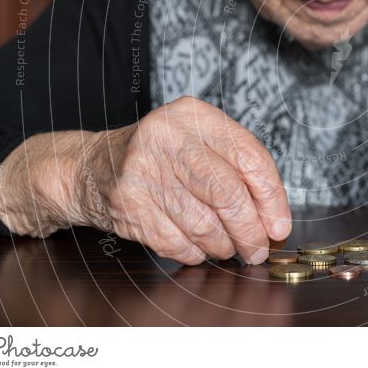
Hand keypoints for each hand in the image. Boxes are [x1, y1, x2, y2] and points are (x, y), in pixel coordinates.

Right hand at [0, 96, 290, 264]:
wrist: (87, 166)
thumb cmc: (156, 157)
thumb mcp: (195, 142)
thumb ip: (235, 168)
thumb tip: (274, 218)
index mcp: (193, 114)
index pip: (249, 156)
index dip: (272, 197)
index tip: (280, 224)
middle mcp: (167, 136)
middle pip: (228, 193)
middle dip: (251, 230)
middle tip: (258, 248)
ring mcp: (143, 169)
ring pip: (204, 223)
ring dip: (222, 245)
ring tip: (226, 247)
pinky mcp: (127, 202)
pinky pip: (176, 241)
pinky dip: (194, 253)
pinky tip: (197, 248)